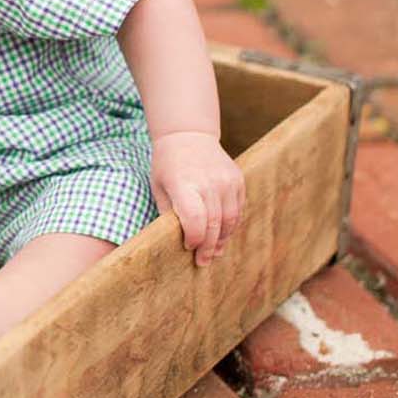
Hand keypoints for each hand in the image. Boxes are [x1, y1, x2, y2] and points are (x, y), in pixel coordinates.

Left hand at [150, 131, 244, 266]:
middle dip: (208, 247)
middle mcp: (209, 182)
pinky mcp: (238, 180)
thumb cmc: (167, 165)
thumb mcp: (159, 187)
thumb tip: (174, 242)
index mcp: (185, 184)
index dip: (194, 239)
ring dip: (222, 239)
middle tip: (202, 262)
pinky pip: (238, 209)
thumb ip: (168, 213)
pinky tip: (221, 234)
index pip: (195, 220)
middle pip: (214, 224)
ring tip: (214, 252)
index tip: (188, 248)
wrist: (188, 135)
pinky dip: (231, 224)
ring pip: (230, 219)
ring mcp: (227, 180)